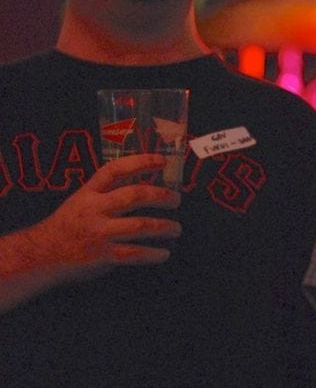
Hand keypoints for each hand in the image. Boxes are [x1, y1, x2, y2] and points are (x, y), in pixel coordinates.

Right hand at [28, 153, 181, 282]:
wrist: (39, 255)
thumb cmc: (67, 227)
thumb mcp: (81, 202)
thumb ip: (107, 196)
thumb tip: (146, 192)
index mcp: (88, 193)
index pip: (115, 170)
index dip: (140, 162)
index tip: (162, 160)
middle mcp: (94, 209)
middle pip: (133, 196)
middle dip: (160, 196)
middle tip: (176, 199)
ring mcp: (98, 232)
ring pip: (140, 225)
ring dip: (164, 227)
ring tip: (176, 229)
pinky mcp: (101, 255)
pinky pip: (134, 253)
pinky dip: (152, 254)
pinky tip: (163, 254)